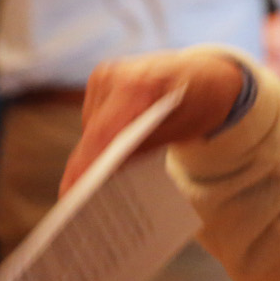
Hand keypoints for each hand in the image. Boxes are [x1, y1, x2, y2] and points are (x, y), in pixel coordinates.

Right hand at [59, 49, 246, 195]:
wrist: (207, 72)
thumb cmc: (202, 99)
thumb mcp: (184, 129)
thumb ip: (147, 146)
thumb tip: (111, 170)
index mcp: (139, 82)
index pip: (104, 131)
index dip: (87, 164)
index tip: (72, 194)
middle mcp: (114, 74)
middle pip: (93, 132)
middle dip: (88, 167)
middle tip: (80, 208)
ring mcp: (104, 76)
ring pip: (90, 129)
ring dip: (94, 155)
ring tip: (94, 192)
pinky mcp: (100, 83)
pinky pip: (94, 121)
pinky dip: (100, 142)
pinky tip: (103, 168)